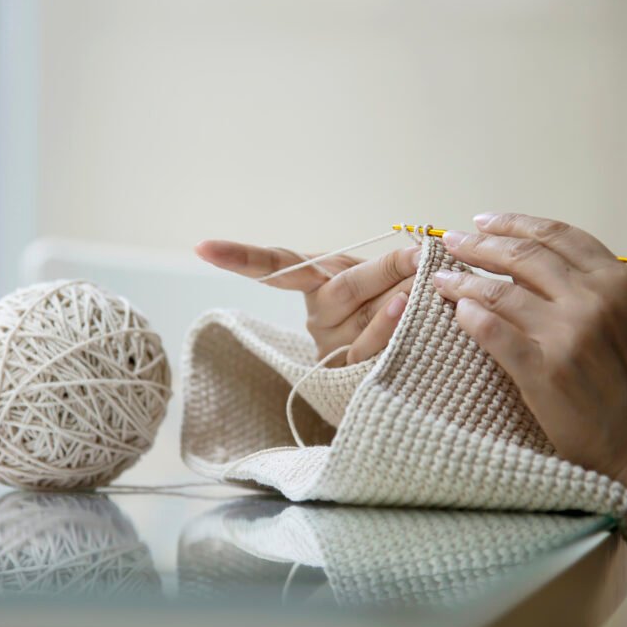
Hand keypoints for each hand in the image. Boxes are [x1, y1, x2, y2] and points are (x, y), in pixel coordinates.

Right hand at [195, 240, 418, 364]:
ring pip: (362, 323)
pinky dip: (395, 330)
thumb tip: (422, 252)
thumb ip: (396, 265)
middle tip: (418, 254)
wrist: (407, 360)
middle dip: (383, 270)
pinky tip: (410, 314)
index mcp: (316, 284)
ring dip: (399, 301)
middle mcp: (318, 318)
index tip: (201, 247)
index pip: (276, 267)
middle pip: (341, 289)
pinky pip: (373, 355)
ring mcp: (332, 351)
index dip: (239, 257)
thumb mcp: (387, 275)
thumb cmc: (393, 303)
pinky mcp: (351, 379)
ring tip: (424, 283)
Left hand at [433, 213, 626, 486]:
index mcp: (617, 280)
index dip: (513, 223)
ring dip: (462, 281)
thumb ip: (586, 289)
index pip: (556, 236)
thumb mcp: (626, 319)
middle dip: (478, 244)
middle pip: (521, 256)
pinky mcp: (545, 370)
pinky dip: (469, 317)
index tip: (483, 221)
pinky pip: (493, 331)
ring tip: (441, 279)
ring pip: (499, 292)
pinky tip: (456, 313)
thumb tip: (520, 268)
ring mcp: (568, 333)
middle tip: (449, 241)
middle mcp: (593, 299)